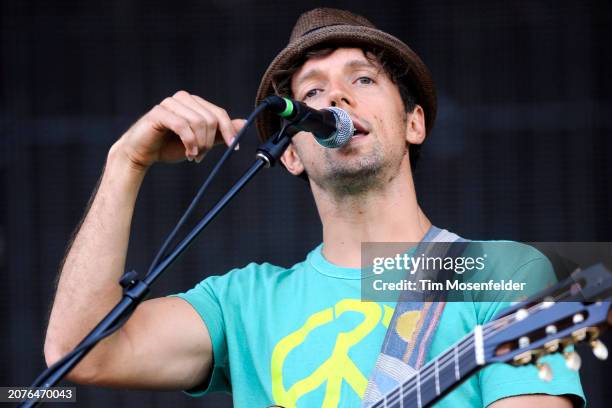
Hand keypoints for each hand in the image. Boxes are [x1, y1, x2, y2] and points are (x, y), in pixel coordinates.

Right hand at [116, 90, 245, 169]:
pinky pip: (182, 126)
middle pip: (210, 119)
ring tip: (193, 155)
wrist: (142, 153)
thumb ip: (220, 133)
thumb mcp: (201, 141)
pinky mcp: (159, 112)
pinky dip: (190, 142)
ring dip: (200, 144)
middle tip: (202, 156)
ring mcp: (170, 103)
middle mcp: (183, 98)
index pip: (219, 113)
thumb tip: (243, 124)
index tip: (234, 148)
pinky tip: (188, 153)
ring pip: (198, 122)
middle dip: (210, 141)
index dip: (229, 131)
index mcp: (194, 103)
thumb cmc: (170, 146)